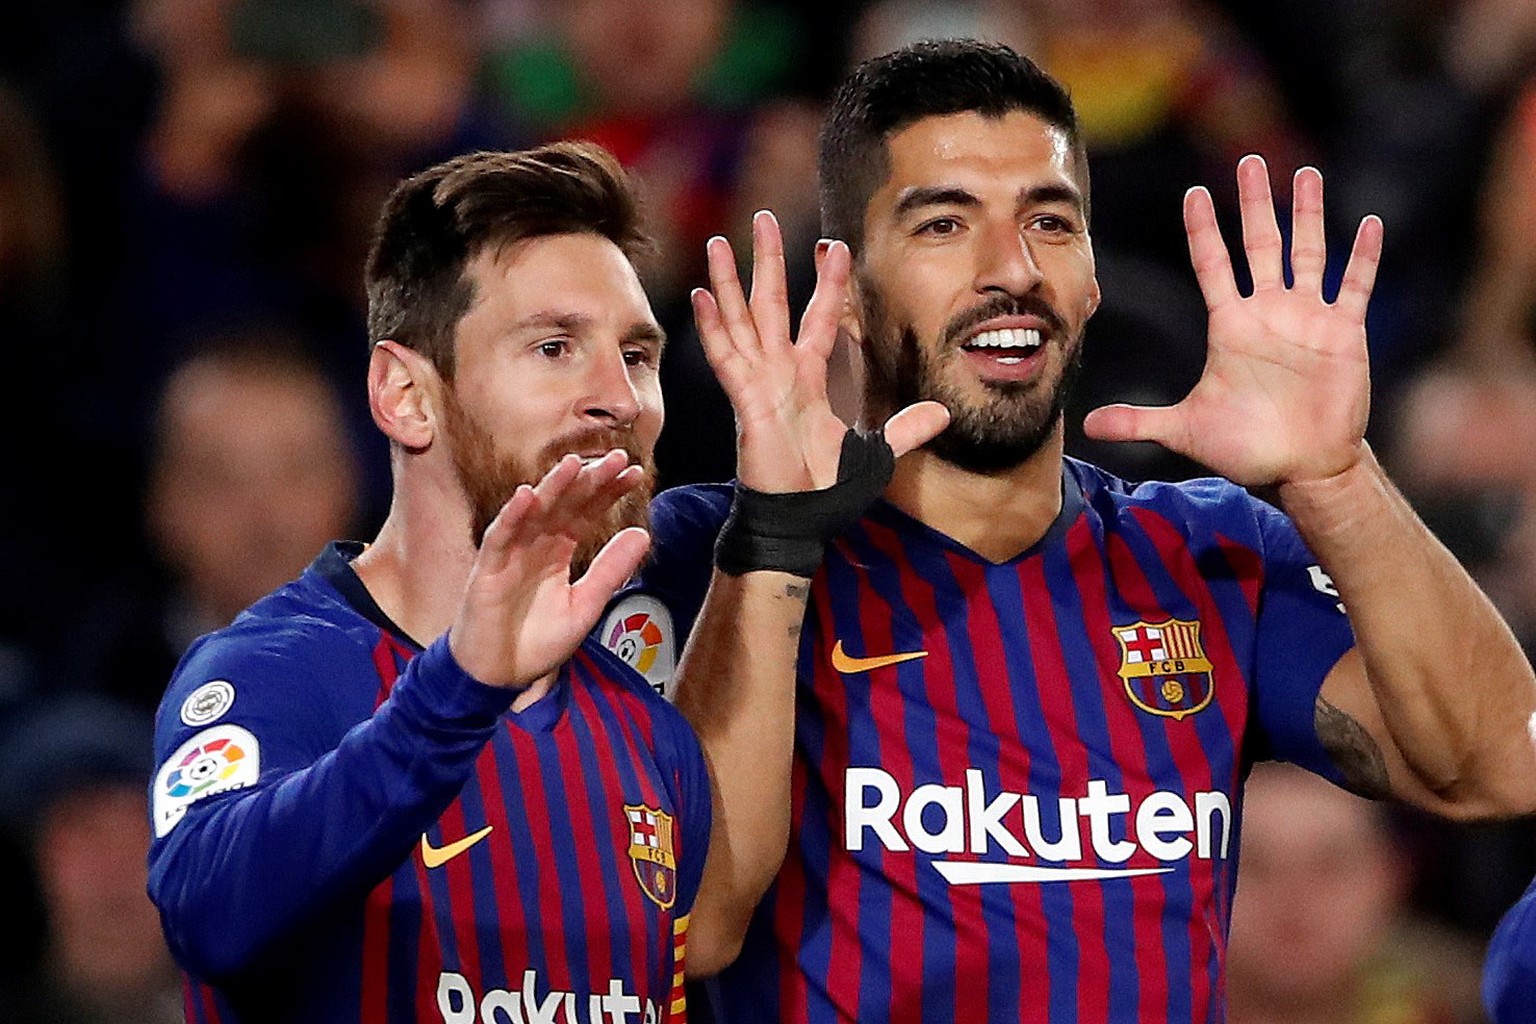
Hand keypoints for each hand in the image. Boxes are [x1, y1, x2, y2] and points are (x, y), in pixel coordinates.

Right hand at [448, 451, 649, 688]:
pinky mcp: (487, 571)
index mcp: (559, 552)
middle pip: (564, 504)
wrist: (498, 677)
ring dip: (552, 487)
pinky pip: (500, 538)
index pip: (586, 512)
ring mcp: (511, 554)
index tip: (634, 474)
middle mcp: (535, 545)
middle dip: (589, 481)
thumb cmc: (536, 642)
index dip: (608, 492)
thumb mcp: (585, 606)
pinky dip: (512, 517)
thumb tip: (642, 533)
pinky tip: (528, 496)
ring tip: (574, 463)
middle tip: (616, 459)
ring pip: (533, 513)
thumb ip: (611, 571)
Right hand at [690, 210, 948, 492]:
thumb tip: (943, 415)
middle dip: (769, 259)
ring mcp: (760, 383)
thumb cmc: (825, 490)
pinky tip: (701, 295)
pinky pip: (728, 356)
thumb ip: (906, 430)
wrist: (798, 520)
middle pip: (774, 302)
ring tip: (720, 241)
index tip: (833, 244)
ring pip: (744, 319)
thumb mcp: (876, 454)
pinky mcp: (746, 400)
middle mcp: (781, 371)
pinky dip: (714, 327)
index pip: (821, 318)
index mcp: (809, 378)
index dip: (828, 283)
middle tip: (762, 217)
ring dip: (730, 280)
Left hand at [1083, 156, 1382, 487]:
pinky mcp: (1344, 334)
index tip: (1194, 193)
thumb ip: (1139, 421)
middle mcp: (1268, 312)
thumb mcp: (1186, 430)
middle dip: (1255, 204)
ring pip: (1309, 253)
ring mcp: (1308, 319)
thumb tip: (1088, 426)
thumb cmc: (1245, 448)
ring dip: (1308, 215)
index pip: (1212, 265)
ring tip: (1306, 175)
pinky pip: (1355, 287)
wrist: (1300, 467)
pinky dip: (1364, 257)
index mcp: (1230, 325)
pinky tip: (1371, 224)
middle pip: (1261, 245)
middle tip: (1250, 161)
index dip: (1203, 230)